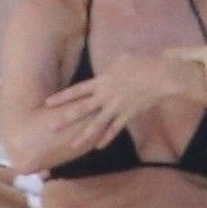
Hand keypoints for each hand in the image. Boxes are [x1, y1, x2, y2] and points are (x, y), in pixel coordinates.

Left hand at [44, 53, 170, 149]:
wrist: (158, 76)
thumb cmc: (141, 63)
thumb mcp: (120, 61)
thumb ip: (108, 70)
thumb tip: (104, 73)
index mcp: (101, 81)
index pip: (77, 90)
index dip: (62, 97)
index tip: (48, 103)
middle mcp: (105, 96)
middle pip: (81, 109)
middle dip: (65, 119)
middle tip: (50, 127)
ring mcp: (116, 108)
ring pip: (96, 125)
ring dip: (83, 136)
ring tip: (72, 146)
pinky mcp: (127, 115)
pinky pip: (115, 129)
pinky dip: (107, 138)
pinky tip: (98, 146)